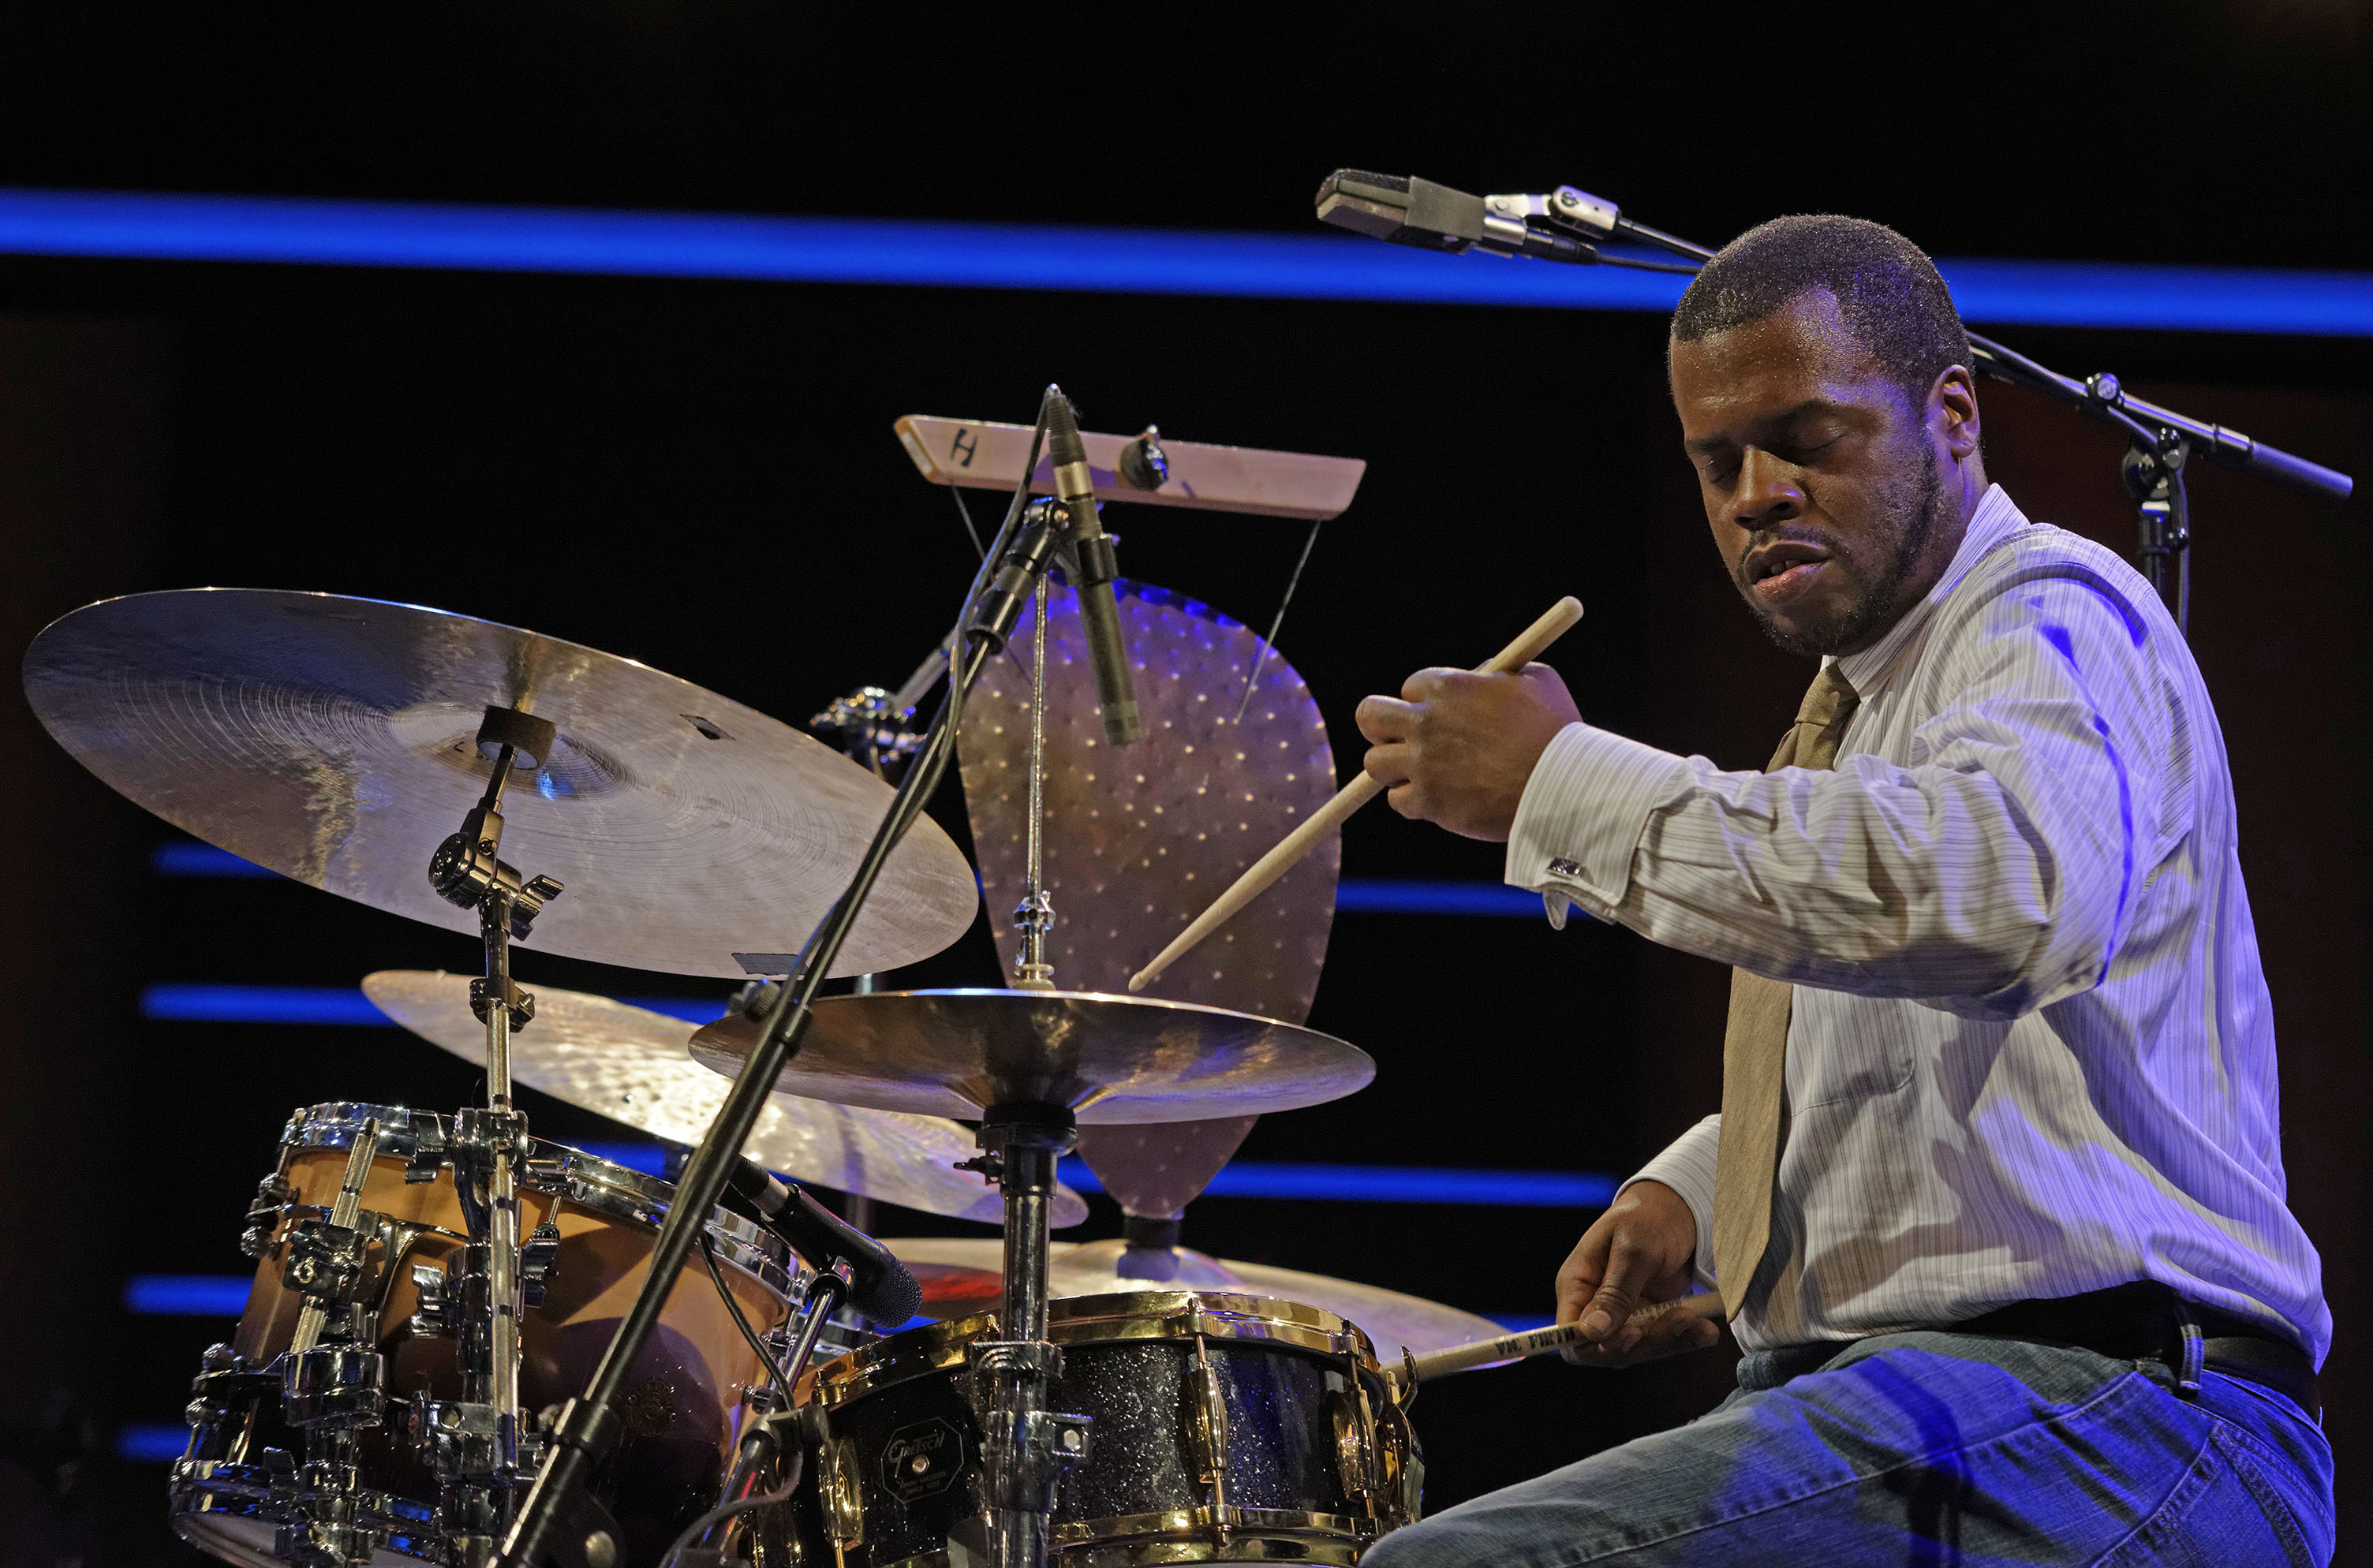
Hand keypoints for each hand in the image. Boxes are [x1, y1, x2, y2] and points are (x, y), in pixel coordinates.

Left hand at [1353, 663, 1579, 841]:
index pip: (1411, 687)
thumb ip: (1503, 672)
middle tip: (1396, 737)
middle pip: (1369, 716)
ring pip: (1374, 764)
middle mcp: (1426, 723)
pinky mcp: (1428, 801)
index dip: (1423, 700)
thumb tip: (1484, 674)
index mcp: (1447, 687)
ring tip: (1419, 773)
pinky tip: (1435, 798)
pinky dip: (1412, 801)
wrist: (1562, 784)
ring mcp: (1423, 764)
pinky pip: (1398, 801)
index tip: (1436, 713)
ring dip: (1393, 768)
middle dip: (1379, 726)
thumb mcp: (1536, 679)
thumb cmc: (1556, 730)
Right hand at [1554, 1180, 1721, 1368]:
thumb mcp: (1632, 1249)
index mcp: (1578, 1283)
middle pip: (1607, 1349)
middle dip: (1643, 1342)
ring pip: (1638, 1349)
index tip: (1630, 1335)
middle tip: (1677, 1317)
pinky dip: (1686, 1338)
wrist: (1681, 1209)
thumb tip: (1591, 1332)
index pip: (1569, 1333)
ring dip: (1669, 1339)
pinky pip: (1664, 1341)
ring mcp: (1624, 1313)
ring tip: (1693, 1317)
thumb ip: (1614, 1293)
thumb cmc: (1648, 1218)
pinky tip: (1706, 1331)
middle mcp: (1596, 1304)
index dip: (1593, 1346)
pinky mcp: (1651, 1317)